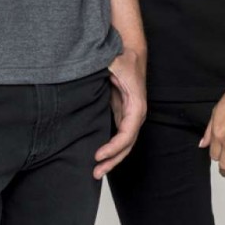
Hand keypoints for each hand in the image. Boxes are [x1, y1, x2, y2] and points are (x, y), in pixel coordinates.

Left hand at [93, 49, 146, 178]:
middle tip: (95, 172)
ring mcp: (129, 116)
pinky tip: (99, 156)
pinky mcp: (121, 114)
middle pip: (127, 145)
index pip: (127, 133)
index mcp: (136, 106)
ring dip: (112, 159)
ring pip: (124, 144)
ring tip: (96, 171)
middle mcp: (135, 114)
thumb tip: (88, 73)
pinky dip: (110, 148)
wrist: (131, 52)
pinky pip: (118, 136)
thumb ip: (106, 70)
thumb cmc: (124, 58)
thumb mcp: (115, 63)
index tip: (98, 155)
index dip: (114, 147)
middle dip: (112, 160)